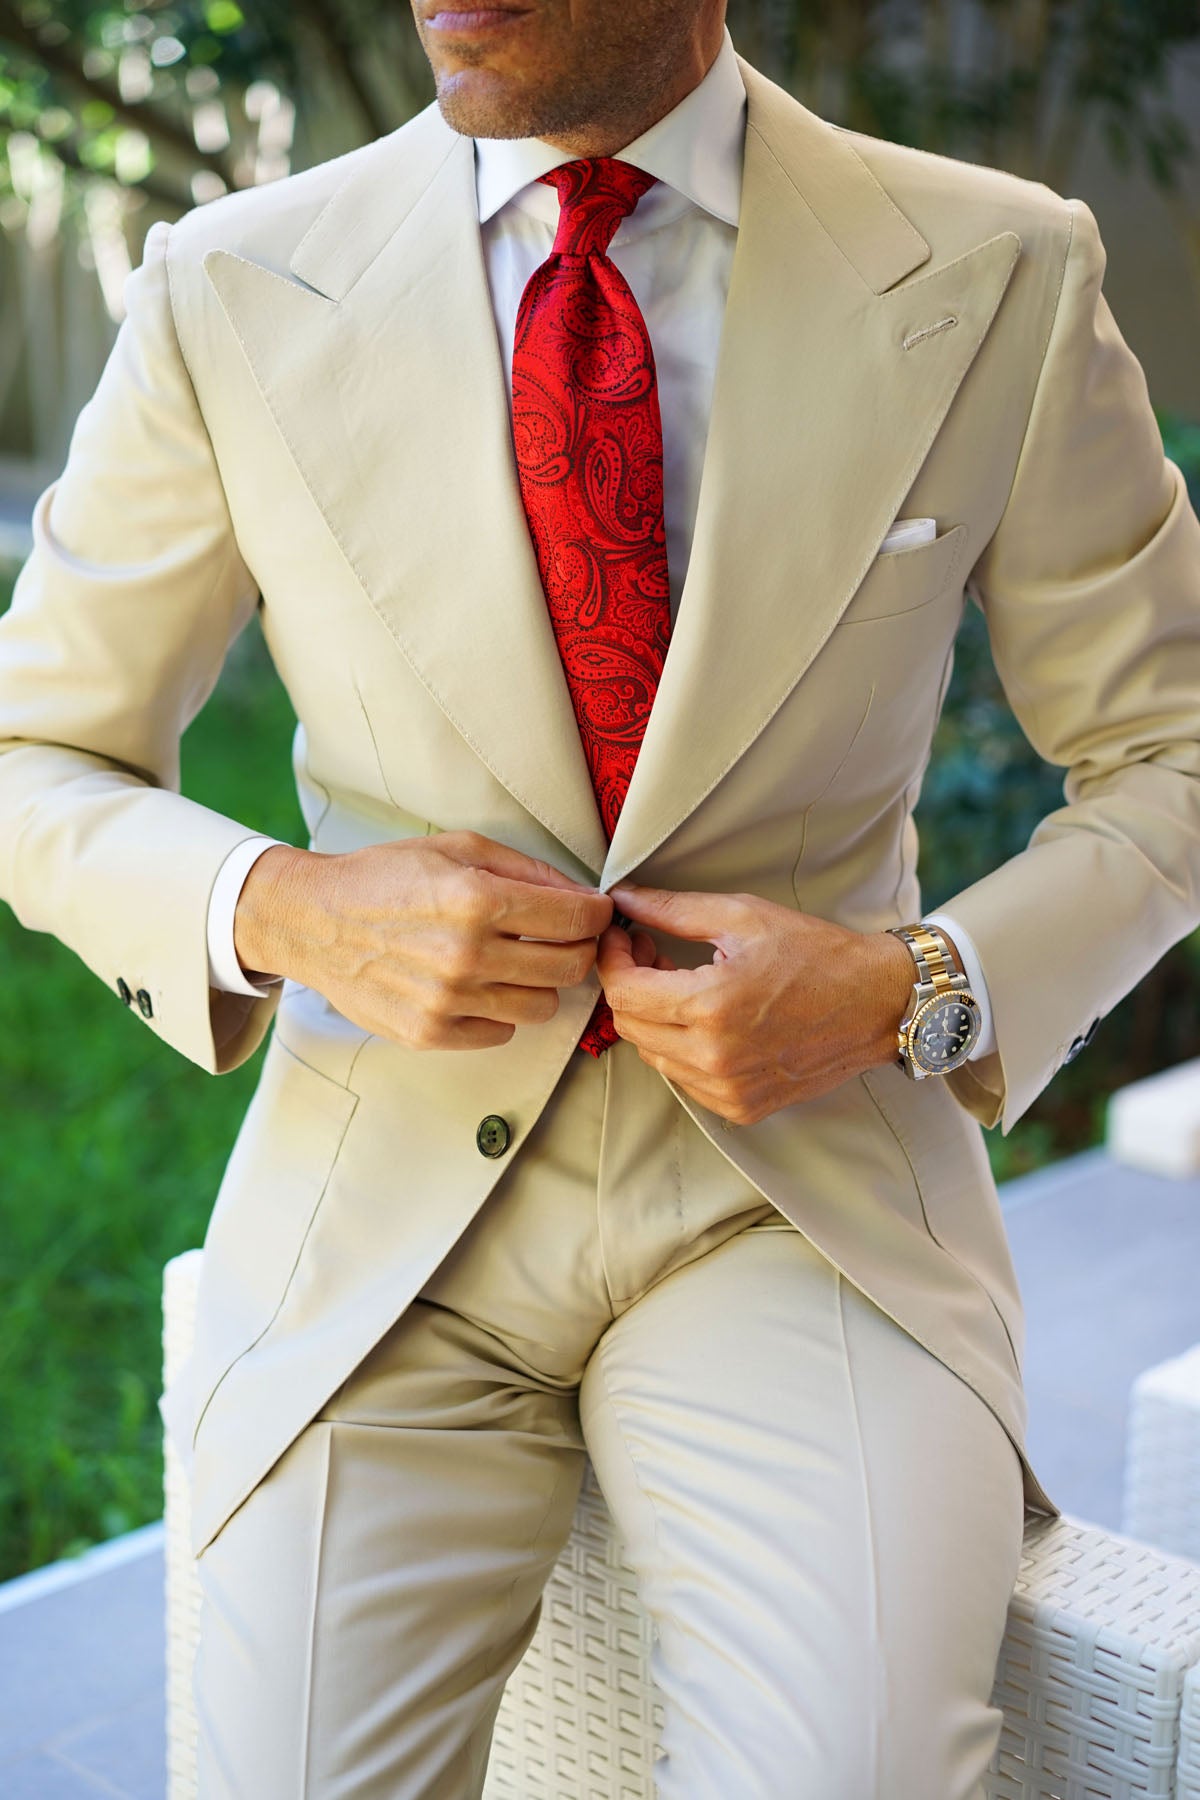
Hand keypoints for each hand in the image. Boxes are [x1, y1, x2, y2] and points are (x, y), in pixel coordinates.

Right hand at [233, 830, 613, 1049]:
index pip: (578, 918)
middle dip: (579, 949)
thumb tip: (581, 895)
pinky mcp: (431, 1034)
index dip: (598, 914)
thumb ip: (526, 869)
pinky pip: (502, 1032)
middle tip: (562, 938)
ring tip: (516, 962)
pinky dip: (500, 1011)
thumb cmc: (385, 877)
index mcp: (477, 899)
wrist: (313, 921)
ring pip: (543, 1006)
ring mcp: (449, 1000)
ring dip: (540, 983)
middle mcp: (467, 954)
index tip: (595, 913)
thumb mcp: (456, 848)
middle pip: (571, 967)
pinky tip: (480, 985)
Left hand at [595, 883, 914, 1124]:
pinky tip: (705, 1018)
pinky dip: (681, 1048)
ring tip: (679, 983)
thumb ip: (671, 910)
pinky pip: (684, 1079)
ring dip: (653, 1018)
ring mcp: (728, 1089)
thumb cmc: (815, 954)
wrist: (876, 1004)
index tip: (620, 935)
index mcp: (712, 1006)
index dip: (611, 959)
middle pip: (630, 1026)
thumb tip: (622, 899)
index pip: (624, 992)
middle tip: (648, 952)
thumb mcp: (742, 916)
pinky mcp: (741, 1106)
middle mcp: (715, 1057)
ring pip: (653, 1056)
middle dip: (629, 984)